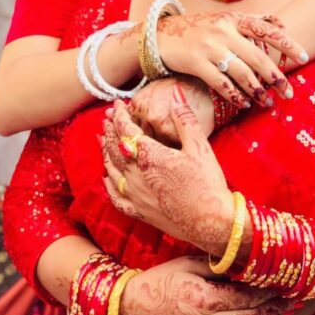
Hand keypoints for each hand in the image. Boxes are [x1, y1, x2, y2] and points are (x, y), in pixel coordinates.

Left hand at [103, 87, 231, 253]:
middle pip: (114, 148)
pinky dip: (108, 185)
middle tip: (107, 119)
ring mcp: (136, 195)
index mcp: (150, 156)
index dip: (120, 115)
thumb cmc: (208, 184)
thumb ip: (184, 117)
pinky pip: (115, 197)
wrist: (212, 222)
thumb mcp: (199, 146)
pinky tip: (106, 179)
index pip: (126, 130)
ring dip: (105, 152)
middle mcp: (137, 175)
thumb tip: (174, 91)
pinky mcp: (139, 212)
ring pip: (111, 170)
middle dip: (109, 130)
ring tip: (102, 140)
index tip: (118, 105)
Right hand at [119, 256, 291, 314]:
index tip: (281, 283)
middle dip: (273, 307)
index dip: (267, 290)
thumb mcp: (187, 263)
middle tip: (290, 299)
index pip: (247, 295)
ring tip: (281, 314)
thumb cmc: (160, 281)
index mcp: (206, 298)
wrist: (133, 311)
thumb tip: (240, 259)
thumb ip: (216, 264)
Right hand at [157, 11, 306, 106]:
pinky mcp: (196, 63)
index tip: (304, 57)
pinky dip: (234, 95)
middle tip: (289, 92)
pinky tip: (243, 104)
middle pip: (256, 56)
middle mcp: (223, 31)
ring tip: (267, 102)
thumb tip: (281, 23)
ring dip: (257, 91)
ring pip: (241, 72)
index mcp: (233, 20)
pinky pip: (221, 83)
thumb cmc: (199, 28)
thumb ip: (251, 20)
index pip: (265, 29)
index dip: (286, 43)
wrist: (161, 35)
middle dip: (275, 76)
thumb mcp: (224, 19)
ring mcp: (209, 47)